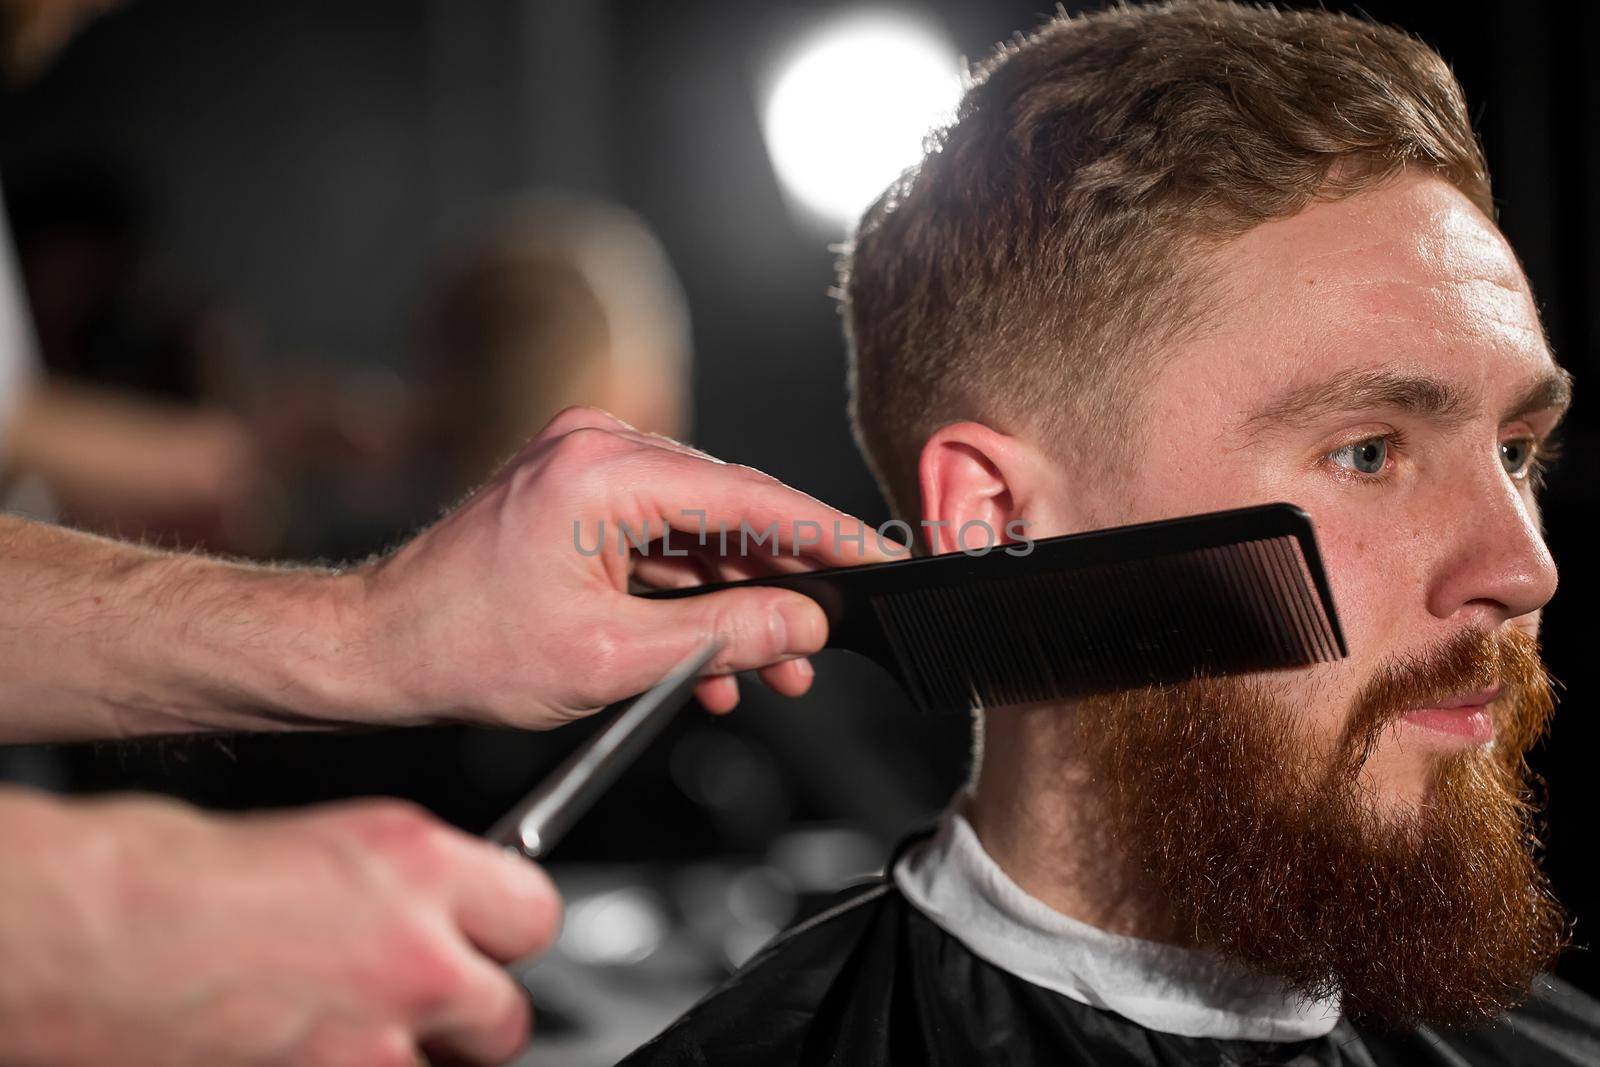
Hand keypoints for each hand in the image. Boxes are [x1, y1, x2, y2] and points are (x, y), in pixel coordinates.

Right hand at [0, 790, 559, 1066]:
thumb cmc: (159, 876)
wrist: (76, 938)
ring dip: (406, 1054)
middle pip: (505, 1014)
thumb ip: (399, 885)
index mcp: (421, 866)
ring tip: (338, 1028)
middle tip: (416, 998)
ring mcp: (372, 1044)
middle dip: (466, 1010)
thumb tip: (428, 908)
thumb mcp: (320, 842)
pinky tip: (294, 1048)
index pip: (534, 914)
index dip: (499, 930)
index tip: (479, 935)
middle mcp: (416, 956)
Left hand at [357, 406, 894, 724]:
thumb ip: (722, 637)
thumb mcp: (611, 658)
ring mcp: (585, 467)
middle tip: (823, 645)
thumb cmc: (463, 647)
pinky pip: (661, 542)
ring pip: (701, 535)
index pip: (752, 499)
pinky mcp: (578, 497)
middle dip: (783, 587)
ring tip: (773, 671)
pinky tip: (712, 661)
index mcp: (604, 471)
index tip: (880, 560)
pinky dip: (691, 598)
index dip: (827, 535)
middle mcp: (598, 449)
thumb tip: (804, 622)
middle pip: (732, 513)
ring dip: (737, 604)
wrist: (375, 648)